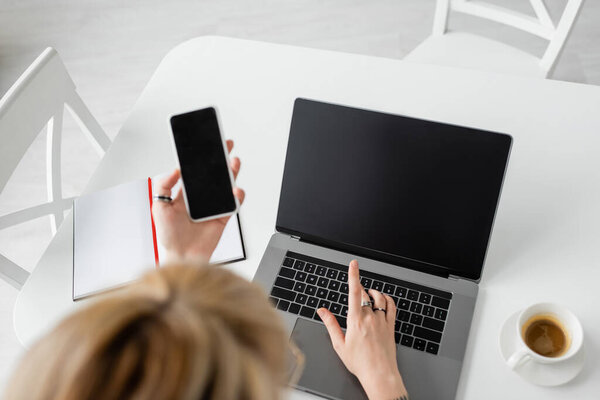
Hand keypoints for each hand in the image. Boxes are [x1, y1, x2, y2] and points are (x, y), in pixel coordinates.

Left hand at [152, 140, 244, 261]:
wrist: (180, 258)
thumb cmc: (168, 237)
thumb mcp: (158, 206)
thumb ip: (164, 185)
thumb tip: (175, 169)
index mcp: (184, 194)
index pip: (195, 170)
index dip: (201, 157)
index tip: (206, 144)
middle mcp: (200, 199)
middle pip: (214, 174)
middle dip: (221, 159)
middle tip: (226, 146)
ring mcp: (212, 207)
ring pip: (226, 186)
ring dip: (231, 173)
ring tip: (233, 162)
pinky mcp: (222, 218)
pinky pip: (233, 204)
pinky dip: (237, 197)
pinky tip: (235, 190)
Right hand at [317, 260, 407, 399]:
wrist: (379, 374)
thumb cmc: (359, 362)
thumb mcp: (339, 344)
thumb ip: (330, 324)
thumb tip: (322, 311)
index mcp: (355, 320)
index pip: (354, 292)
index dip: (354, 275)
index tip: (354, 264)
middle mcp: (370, 318)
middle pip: (365, 294)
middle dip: (359, 289)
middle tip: (355, 292)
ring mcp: (382, 321)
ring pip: (379, 298)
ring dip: (373, 293)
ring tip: (368, 294)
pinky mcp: (391, 326)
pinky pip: (391, 306)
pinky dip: (387, 299)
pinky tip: (383, 300)